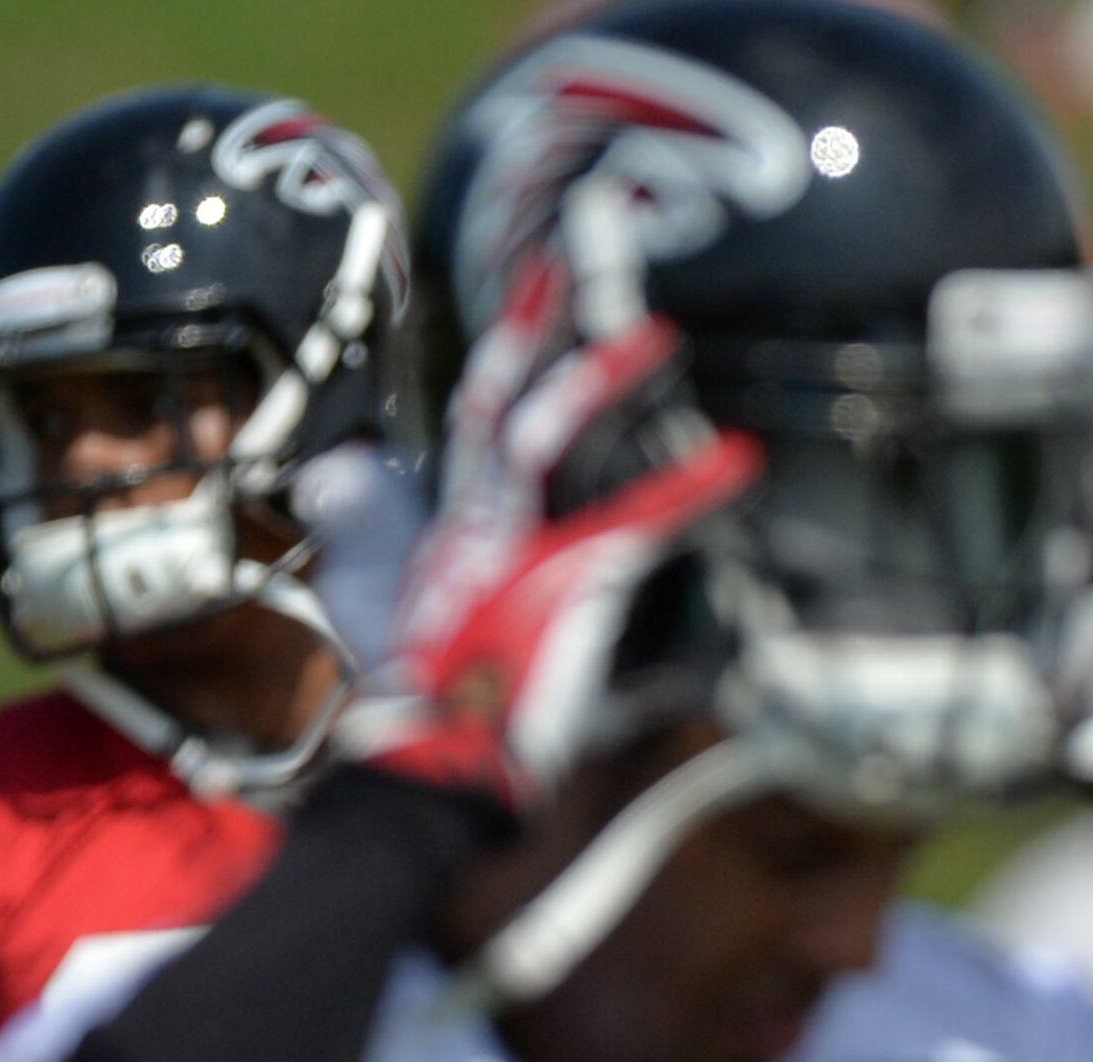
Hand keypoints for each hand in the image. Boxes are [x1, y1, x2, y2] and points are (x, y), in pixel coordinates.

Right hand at [370, 261, 756, 806]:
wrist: (426, 765)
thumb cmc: (421, 706)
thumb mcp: (391, 611)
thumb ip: (382, 535)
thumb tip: (352, 463)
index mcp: (450, 525)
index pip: (477, 415)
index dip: (506, 349)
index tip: (536, 292)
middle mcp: (471, 520)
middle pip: (498, 399)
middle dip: (533, 327)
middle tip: (572, 264)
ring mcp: (508, 548)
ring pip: (544, 435)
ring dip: (599, 379)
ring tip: (657, 334)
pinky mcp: (552, 586)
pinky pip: (628, 520)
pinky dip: (686, 489)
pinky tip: (739, 460)